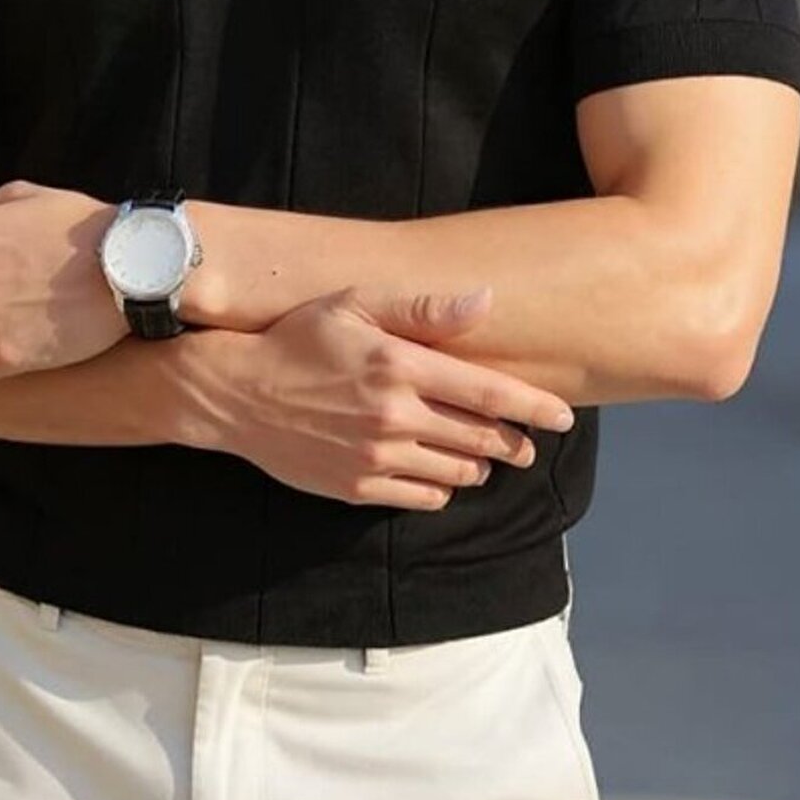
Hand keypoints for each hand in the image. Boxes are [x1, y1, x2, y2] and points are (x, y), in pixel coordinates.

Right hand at [176, 284, 574, 510]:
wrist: (235, 392)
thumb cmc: (299, 339)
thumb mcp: (356, 305)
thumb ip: (423, 308)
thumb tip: (485, 301)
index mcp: (401, 365)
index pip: (488, 392)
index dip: (534, 407)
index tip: (563, 416)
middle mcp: (395, 415)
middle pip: (481, 439)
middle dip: (513, 443)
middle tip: (524, 443)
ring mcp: (376, 457)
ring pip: (457, 473)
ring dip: (477, 466)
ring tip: (479, 456)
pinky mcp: (358, 488)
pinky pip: (422, 498)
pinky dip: (440, 489)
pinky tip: (436, 474)